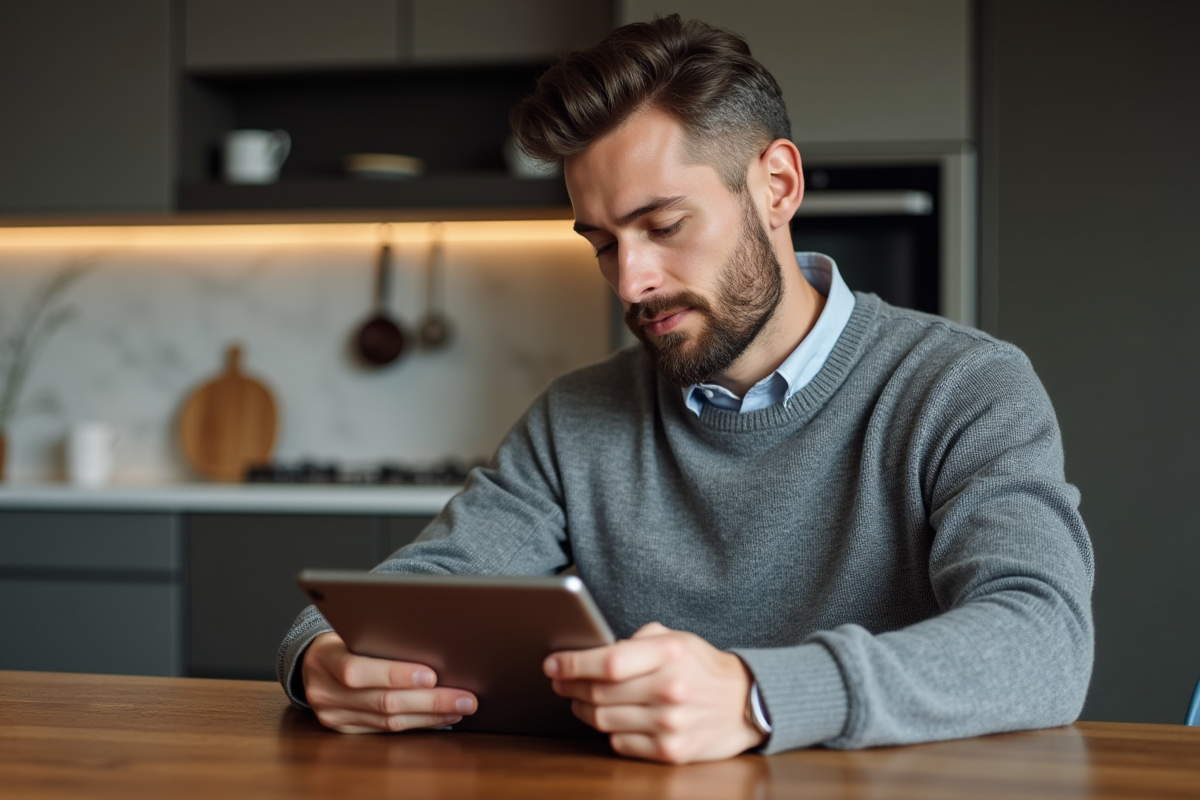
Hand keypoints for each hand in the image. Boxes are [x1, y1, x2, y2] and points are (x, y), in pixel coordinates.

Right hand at [301, 632, 477, 732]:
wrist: (316, 660)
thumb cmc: (347, 637)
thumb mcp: (356, 628)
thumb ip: (383, 637)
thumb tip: (435, 646)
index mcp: (325, 657)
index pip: (356, 670)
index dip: (395, 674)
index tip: (431, 675)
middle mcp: (323, 691)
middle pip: (382, 701)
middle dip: (430, 700)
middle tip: (466, 699)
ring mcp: (332, 715)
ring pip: (388, 721)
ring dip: (430, 715)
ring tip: (461, 708)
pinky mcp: (345, 729)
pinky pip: (387, 731)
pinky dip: (418, 723)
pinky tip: (441, 717)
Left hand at [544, 622, 764, 763]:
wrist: (745, 703)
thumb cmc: (702, 667)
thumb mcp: (676, 639)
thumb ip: (636, 641)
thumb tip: (592, 651)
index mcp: (670, 655)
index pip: (607, 662)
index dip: (573, 664)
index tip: (553, 664)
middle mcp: (670, 689)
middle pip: (599, 692)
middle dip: (571, 685)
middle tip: (559, 680)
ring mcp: (670, 724)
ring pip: (604, 719)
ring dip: (583, 709)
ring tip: (579, 699)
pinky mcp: (670, 751)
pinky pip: (620, 743)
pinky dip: (608, 731)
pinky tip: (610, 718)